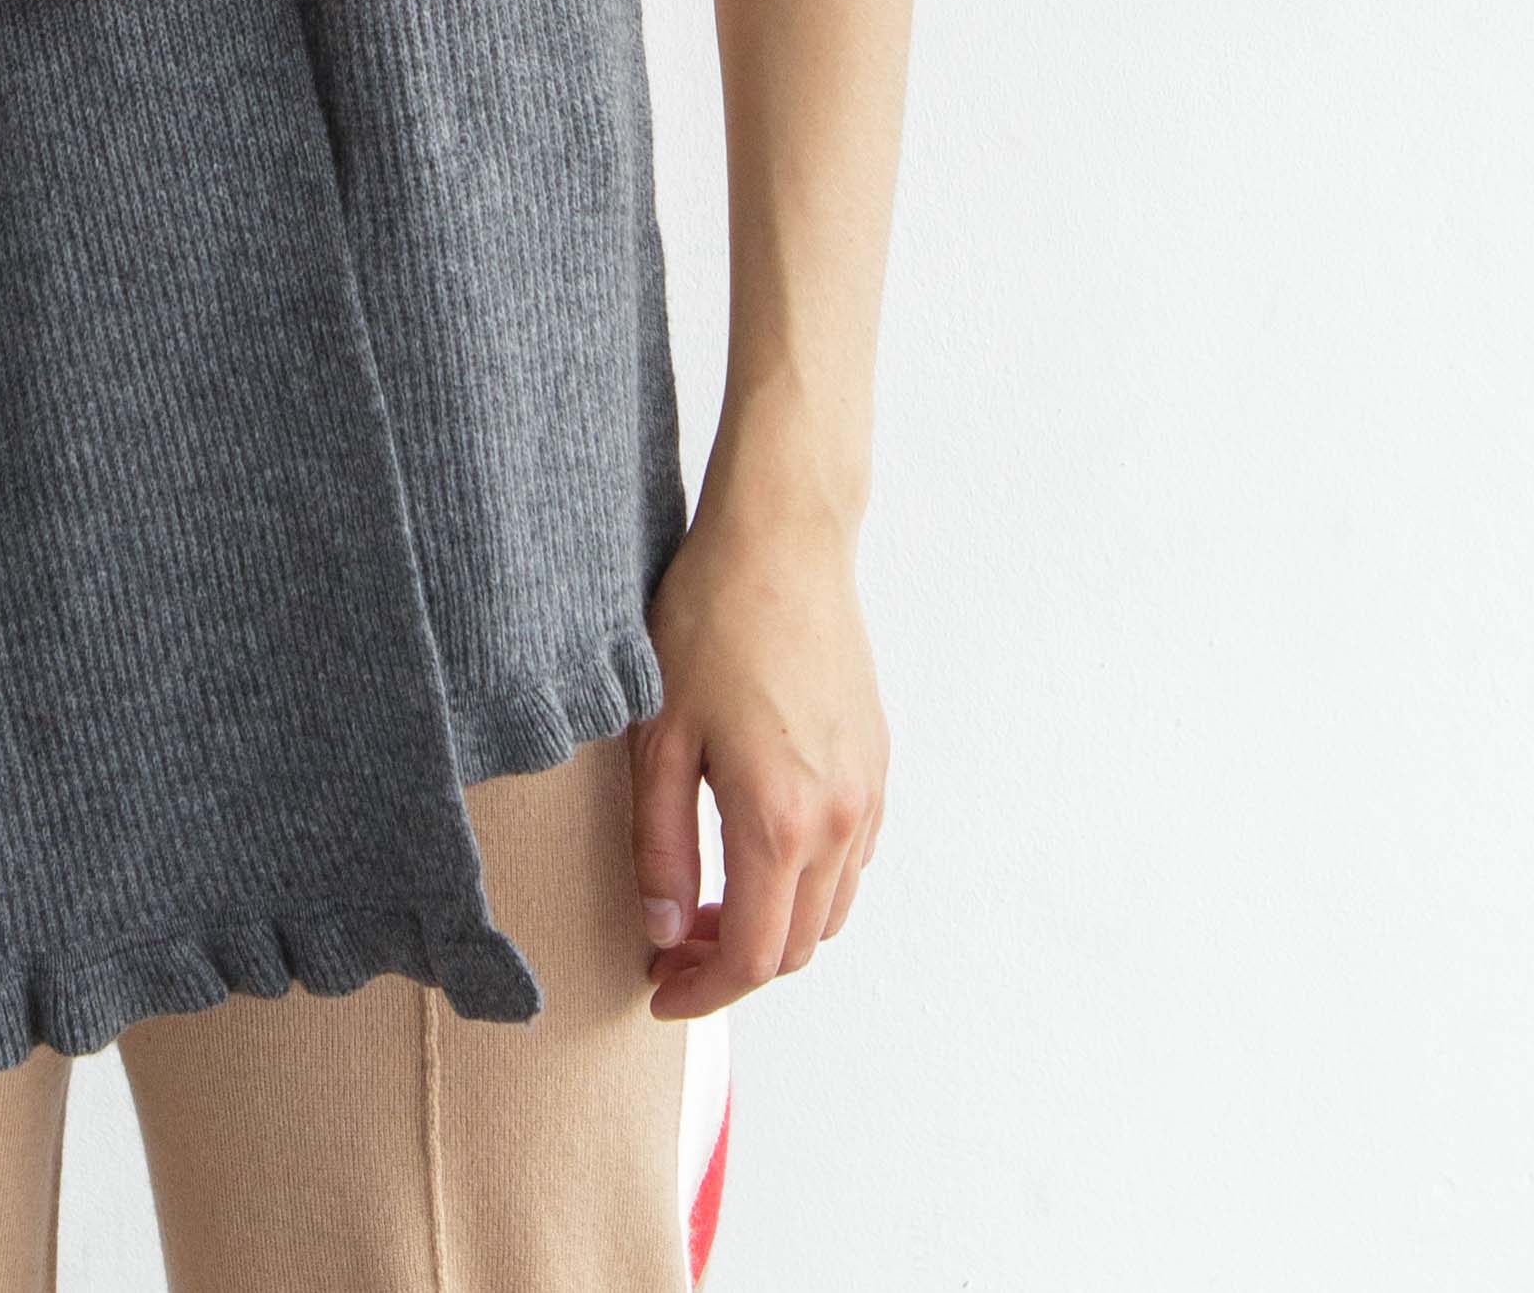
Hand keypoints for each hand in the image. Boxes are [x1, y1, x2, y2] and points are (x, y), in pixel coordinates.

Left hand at [629, 466, 887, 1015]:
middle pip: (796, 945)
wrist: (783, 542)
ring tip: (705, 903)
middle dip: (731, 965)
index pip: (753, 956)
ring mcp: (867, 793)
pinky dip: (806, 884)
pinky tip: (753, 851)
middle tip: (669, 945)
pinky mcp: (876, 764)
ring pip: (829, 909)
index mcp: (780, 820)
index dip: (701, 991)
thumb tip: (661, 927)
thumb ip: (659, 845)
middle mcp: (840, 821)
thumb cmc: (708, 623)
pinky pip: (851, 860)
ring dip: (773, 927)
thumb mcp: (658, 736)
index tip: (657, 988)